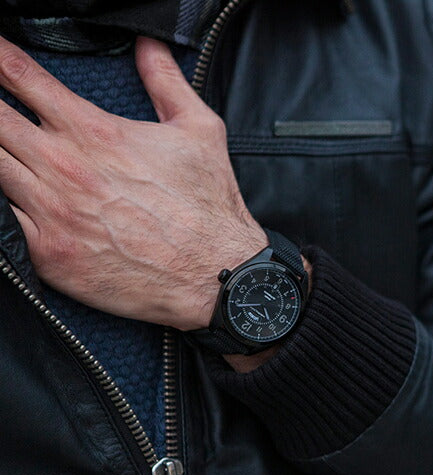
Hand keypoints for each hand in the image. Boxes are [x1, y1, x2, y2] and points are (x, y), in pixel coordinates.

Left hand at [0, 35, 267, 329]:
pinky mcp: (49, 254)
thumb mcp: (200, 131)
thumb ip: (166, 81)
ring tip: (6, 153)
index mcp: (95, 132)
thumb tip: (149, 44)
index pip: (21, 76)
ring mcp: (52, 212)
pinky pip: (0, 220)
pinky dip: (0, 205)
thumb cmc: (209, 207)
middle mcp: (64, 167)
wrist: (213, 274)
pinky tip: (8, 197)